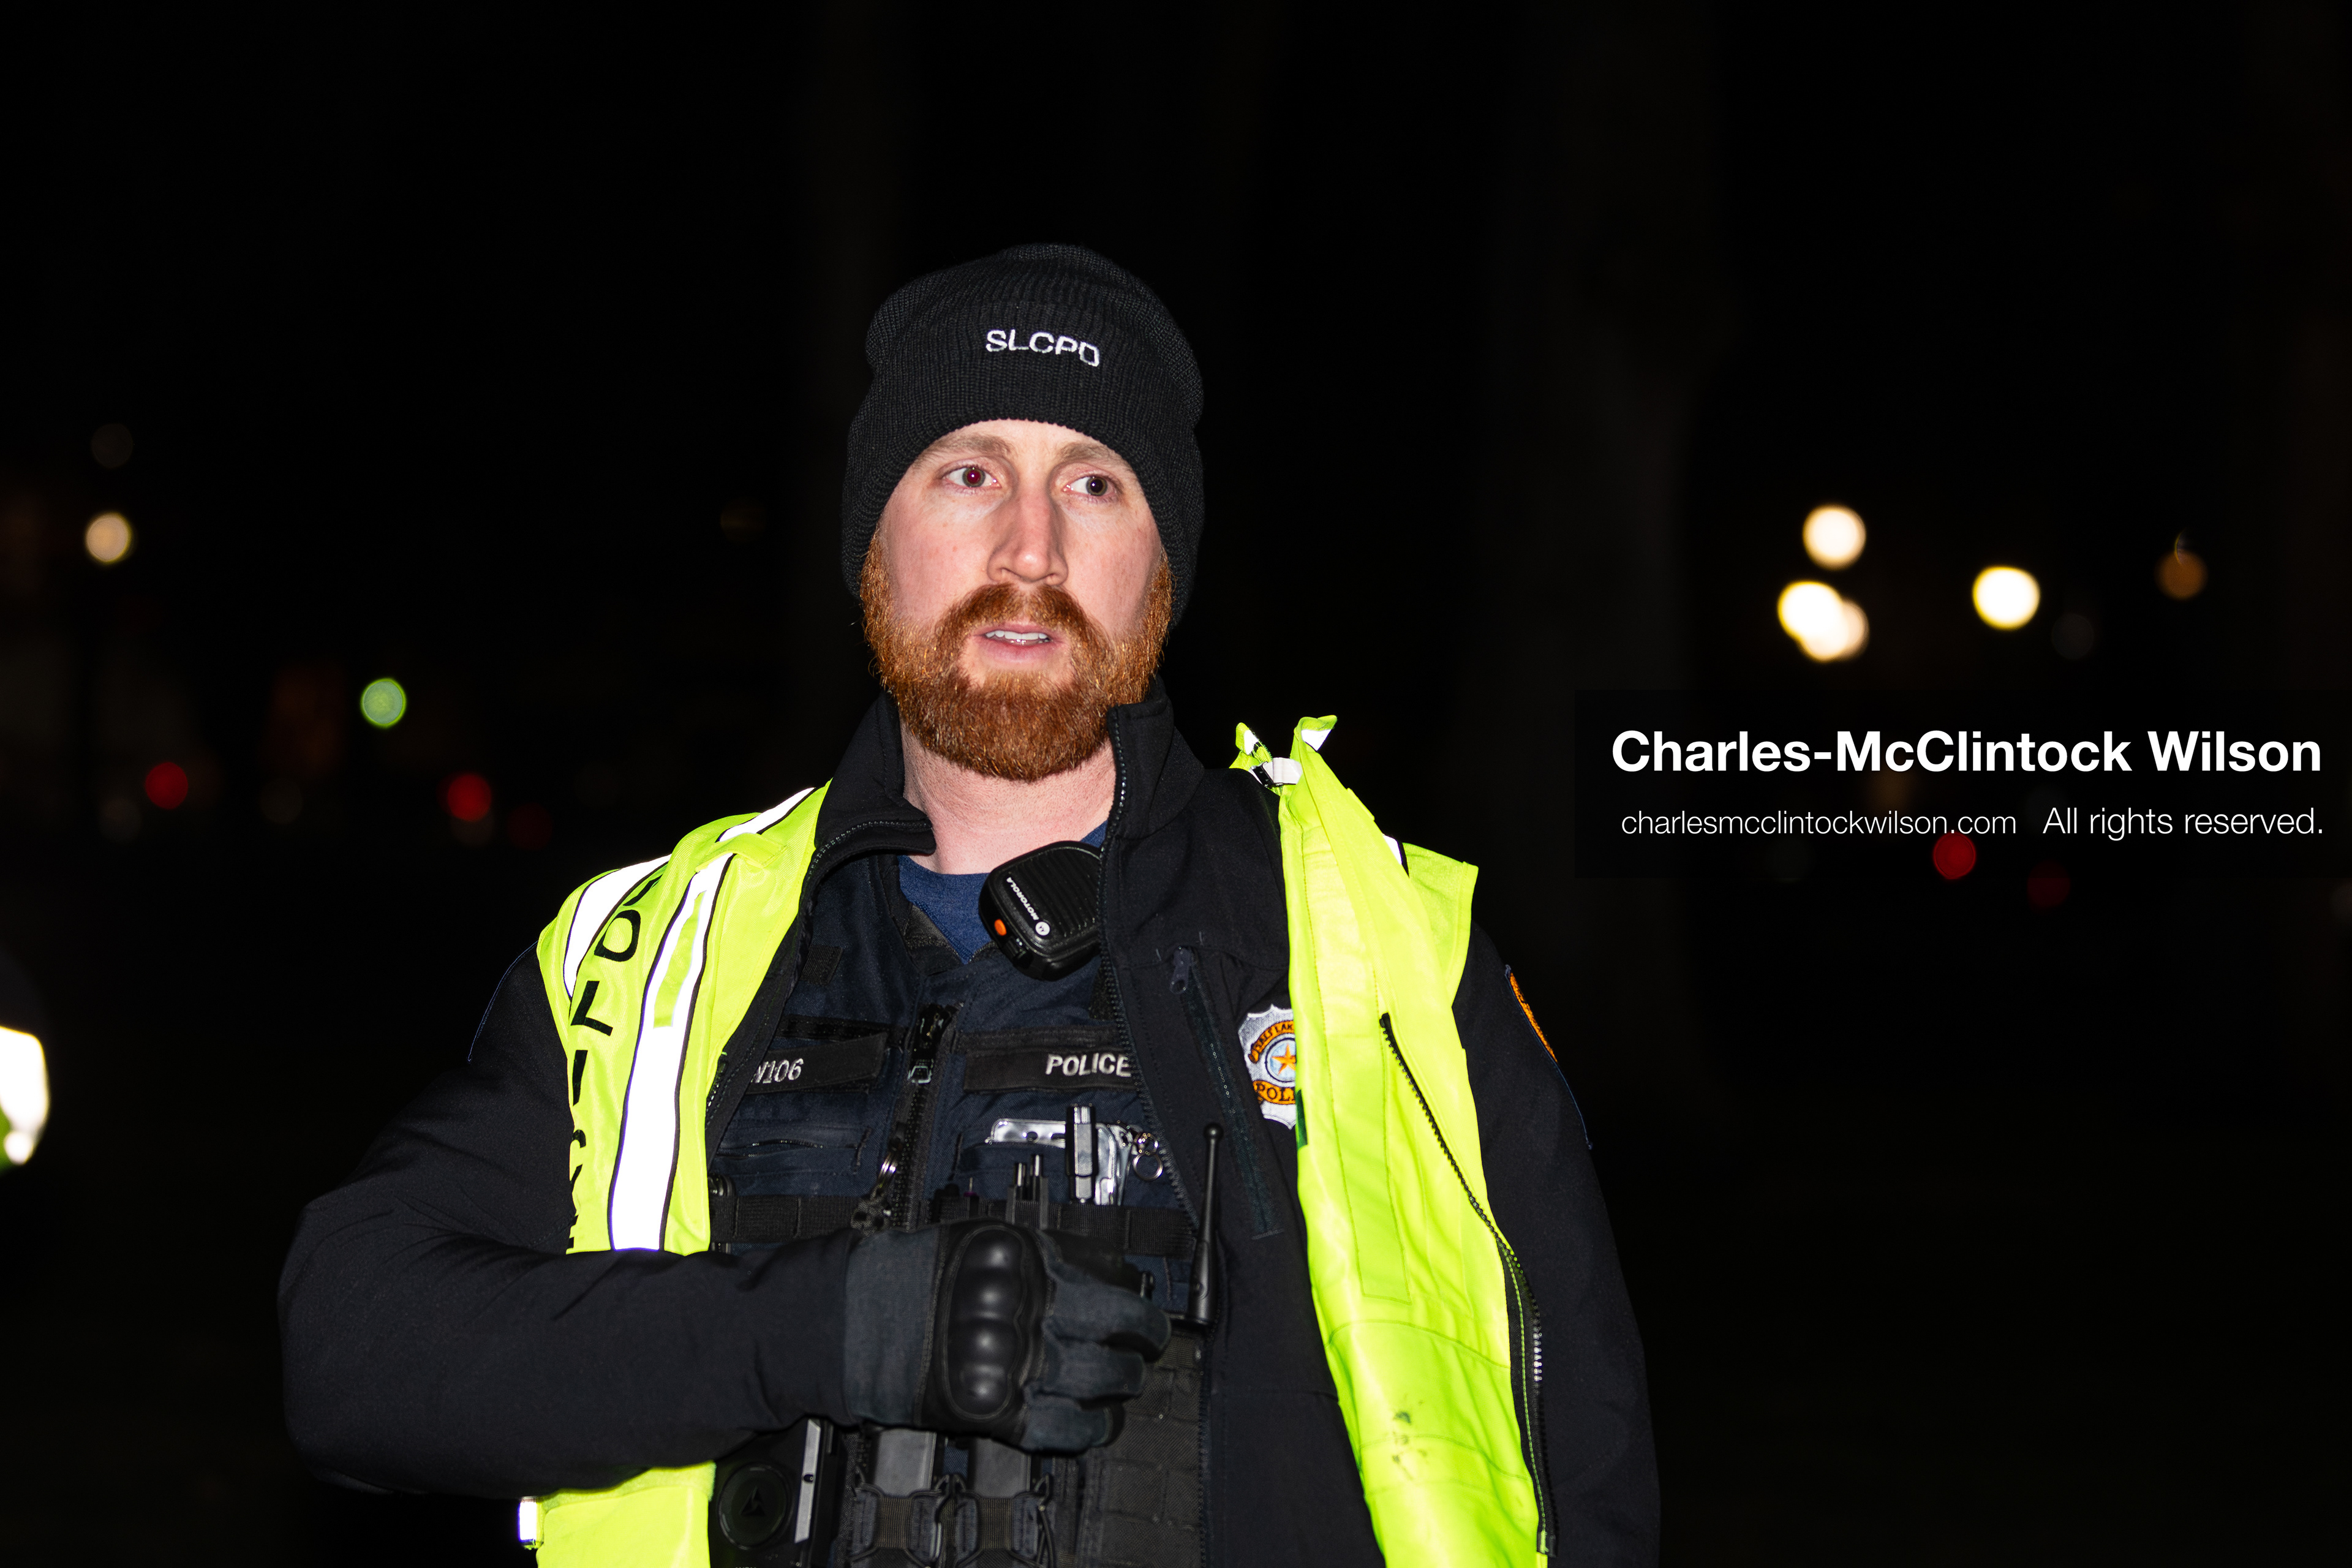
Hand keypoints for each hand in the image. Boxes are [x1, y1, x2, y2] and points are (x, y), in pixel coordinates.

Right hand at [843, 1220, 1170, 1451]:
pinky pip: (1066, 1426)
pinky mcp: (998, 1411)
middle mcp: (1031, 1306)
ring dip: (1124, 1380)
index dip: (1134, 1288)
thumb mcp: (982, 1241)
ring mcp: (1018, 1361)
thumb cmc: (908, 1277)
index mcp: (1029, 1260)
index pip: (1109, 1271)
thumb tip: (1101, 1270)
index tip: (1140, 1295)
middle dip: (1145, 1334)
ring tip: (1126, 1378)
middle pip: (1119, 1323)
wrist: (853, 1320)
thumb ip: (1040, 1256)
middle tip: (1148, 1339)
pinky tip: (1098, 1422)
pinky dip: (1090, 1429)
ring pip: (1103, 1376)